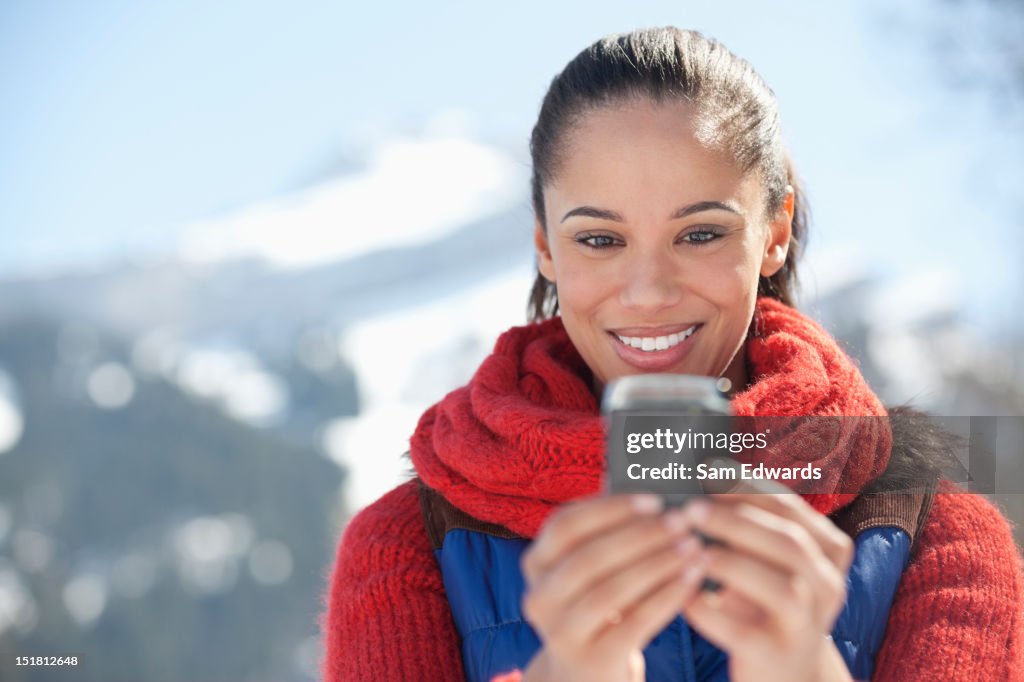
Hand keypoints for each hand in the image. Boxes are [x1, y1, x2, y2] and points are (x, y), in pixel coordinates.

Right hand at [520, 494, 703, 681]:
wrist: (587, 675)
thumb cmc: (601, 604)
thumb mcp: (594, 568)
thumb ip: (609, 528)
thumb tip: (649, 473)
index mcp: (536, 563)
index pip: (566, 525)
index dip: (610, 509)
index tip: (655, 498)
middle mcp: (538, 597)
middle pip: (589, 557)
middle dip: (641, 535)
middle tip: (684, 520)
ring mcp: (559, 633)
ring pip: (611, 591)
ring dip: (658, 564)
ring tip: (695, 547)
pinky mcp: (589, 661)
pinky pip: (634, 624)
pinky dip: (666, 598)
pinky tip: (693, 580)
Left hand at [678, 482, 854, 681]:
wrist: (786, 672)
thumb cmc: (765, 601)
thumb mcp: (769, 561)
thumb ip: (749, 525)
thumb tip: (700, 479)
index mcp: (827, 551)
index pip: (790, 508)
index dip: (747, 488)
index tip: (707, 474)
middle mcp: (827, 585)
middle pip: (789, 543)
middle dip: (736, 521)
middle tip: (691, 509)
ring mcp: (807, 624)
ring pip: (782, 589)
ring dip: (733, 564)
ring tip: (695, 552)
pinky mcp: (778, 655)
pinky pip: (747, 633)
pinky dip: (713, 615)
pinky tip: (688, 600)